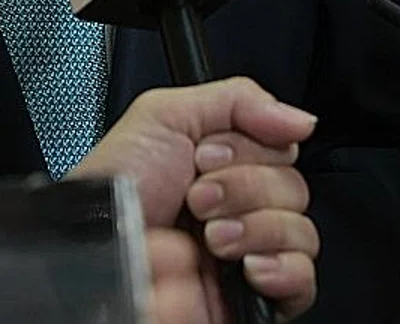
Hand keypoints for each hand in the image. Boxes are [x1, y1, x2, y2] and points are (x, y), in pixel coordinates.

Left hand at [75, 78, 319, 319]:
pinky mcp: (254, 299)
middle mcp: (241, 209)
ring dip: (255, 228)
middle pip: (295, 188)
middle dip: (242, 188)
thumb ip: (236, 100)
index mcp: (225, 166)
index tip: (204, 157)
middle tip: (197, 198)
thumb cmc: (113, 192)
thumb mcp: (163, 115)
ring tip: (210, 236)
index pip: (282, 149)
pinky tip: (246, 265)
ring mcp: (249, 254)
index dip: (248, 150)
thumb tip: (300, 118)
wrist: (96, 253)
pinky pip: (304, 283)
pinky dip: (283, 270)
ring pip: (302, 232)